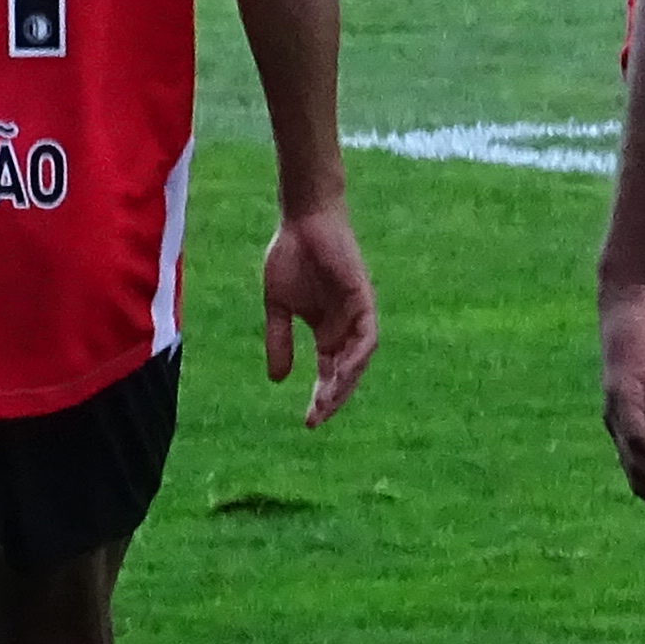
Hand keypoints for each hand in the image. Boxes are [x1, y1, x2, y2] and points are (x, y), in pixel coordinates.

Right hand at [262, 201, 376, 429]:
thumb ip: (279, 341)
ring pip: (359, 359)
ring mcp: (357, 314)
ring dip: (345, 382)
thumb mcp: (278, 307)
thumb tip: (277, 380)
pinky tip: (343, 371)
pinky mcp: (364, 299)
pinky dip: (357, 355)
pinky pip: (367, 335)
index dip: (320, 398)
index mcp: (326, 330)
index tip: (308, 423)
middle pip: (345, 373)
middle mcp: (345, 327)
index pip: (328, 373)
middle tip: (317, 420)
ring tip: (328, 402)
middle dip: (333, 397)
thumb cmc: (290, 256)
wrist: (302, 220)